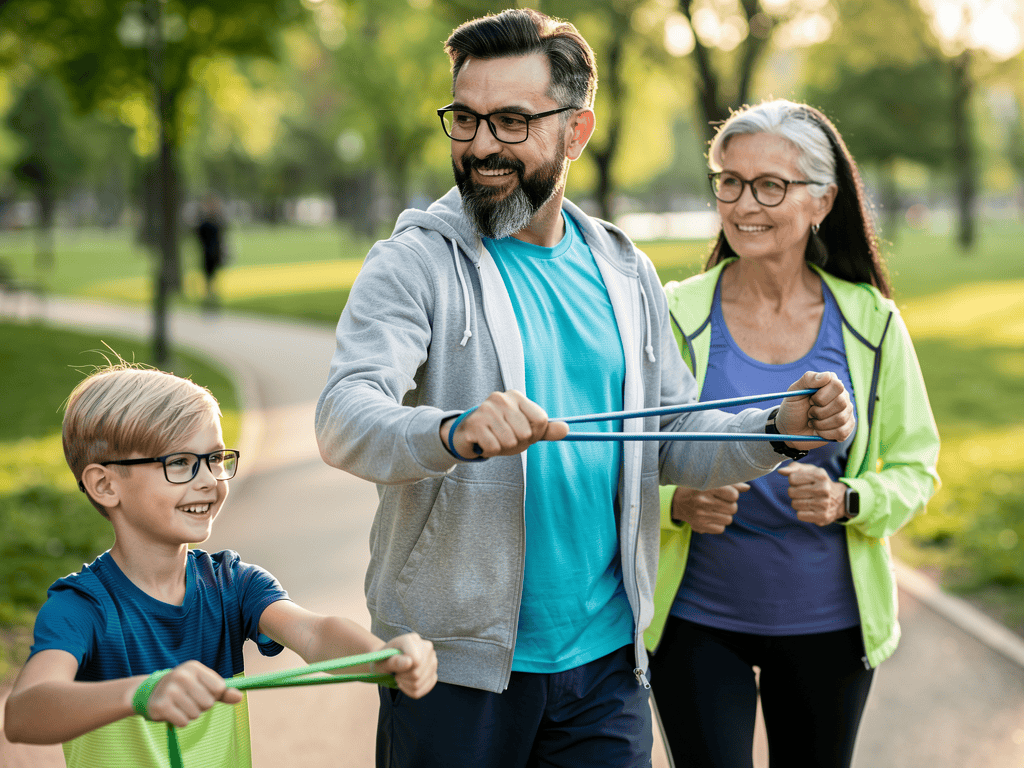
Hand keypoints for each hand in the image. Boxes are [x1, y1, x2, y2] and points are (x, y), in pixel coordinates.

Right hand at [144, 661, 242, 726]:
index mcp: (194, 667)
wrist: (150, 694)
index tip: (203, 692)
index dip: (214, 695)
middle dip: (202, 706)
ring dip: (190, 714)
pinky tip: (172, 712)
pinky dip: (180, 721)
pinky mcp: (161, 706)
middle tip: (189, 700)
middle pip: (208, 703)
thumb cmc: (184, 689)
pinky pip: (183, 722)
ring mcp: (169, 690)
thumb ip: (223, 692)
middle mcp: (181, 675)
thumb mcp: (203, 685)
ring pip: (196, 714)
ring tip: (180, 705)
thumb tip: (240, 697)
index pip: (219, 688)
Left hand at [376, 633, 437, 698]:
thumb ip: (394, 661)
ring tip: (401, 676)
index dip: (403, 669)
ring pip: (419, 683)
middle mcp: (426, 647)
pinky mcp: (434, 673)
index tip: (393, 667)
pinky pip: (424, 690)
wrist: (388, 664)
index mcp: (412, 639)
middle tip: (396, 673)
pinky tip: (407, 683)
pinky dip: (412, 690)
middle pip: (417, 673)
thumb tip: (409, 662)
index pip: (416, 660)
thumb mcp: (382, 661)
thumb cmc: (383, 661)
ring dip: (406, 684)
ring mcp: (432, 660)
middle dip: (403, 678)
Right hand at [440, 390, 568, 459]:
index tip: (524, 433)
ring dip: (503, 447)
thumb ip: (546, 430)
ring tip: (494, 439)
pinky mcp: (474, 424)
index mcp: (516, 396)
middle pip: (526, 432)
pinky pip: (494, 447)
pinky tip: (484, 442)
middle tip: (505, 437)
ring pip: (510, 441)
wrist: (469, 435)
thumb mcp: (526, 430)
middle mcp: (501, 398)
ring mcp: (486, 410)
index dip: (536, 434)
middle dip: (518, 442)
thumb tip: (567, 429)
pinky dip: (491, 450)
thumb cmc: (501, 431)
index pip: (541, 420)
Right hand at [671, 483, 749, 533]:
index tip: (725, 494)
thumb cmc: (697, 489)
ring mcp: (701, 515)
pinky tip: (711, 517)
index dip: (733, 495)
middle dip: (729, 506)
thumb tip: (747, 487)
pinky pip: (721, 529)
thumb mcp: (710, 482)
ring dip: (725, 515)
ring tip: (715, 509)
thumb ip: (730, 483)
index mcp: (707, 487)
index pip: (733, 495)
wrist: (677, 502)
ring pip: (728, 519)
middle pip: (733, 508)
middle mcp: (703, 501)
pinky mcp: (699, 526)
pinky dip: (719, 524)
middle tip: (720, 502)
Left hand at [775, 372, 853, 448]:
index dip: (822, 397)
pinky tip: (818, 431)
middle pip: (841, 403)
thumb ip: (808, 379)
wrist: (791, 429)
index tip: (810, 401)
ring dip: (821, 424)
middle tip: (810, 413)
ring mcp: (847, 412)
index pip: (837, 386)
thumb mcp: (795, 392)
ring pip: (841, 419)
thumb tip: (827, 376)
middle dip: (819, 412)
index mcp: (831, 383)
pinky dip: (825, 434)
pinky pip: (842, 432)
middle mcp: (843, 396)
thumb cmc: (793, 408)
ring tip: (812, 422)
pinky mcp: (847, 427)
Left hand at [777, 463, 845, 525]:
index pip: (792, 478)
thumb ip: (794, 468)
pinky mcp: (822, 517)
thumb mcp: (811, 471)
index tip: (802, 482)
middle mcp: (823, 489)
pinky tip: (810, 509)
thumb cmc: (820, 483)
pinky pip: (800, 515)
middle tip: (805, 493)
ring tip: (808, 500)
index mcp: (820, 475)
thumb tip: (780, 471)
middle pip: (791, 492)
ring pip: (794, 504)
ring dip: (798, 503)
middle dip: (794, 492)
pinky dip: (802, 513)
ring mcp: (824, 504)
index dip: (794, 481)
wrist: (840, 500)